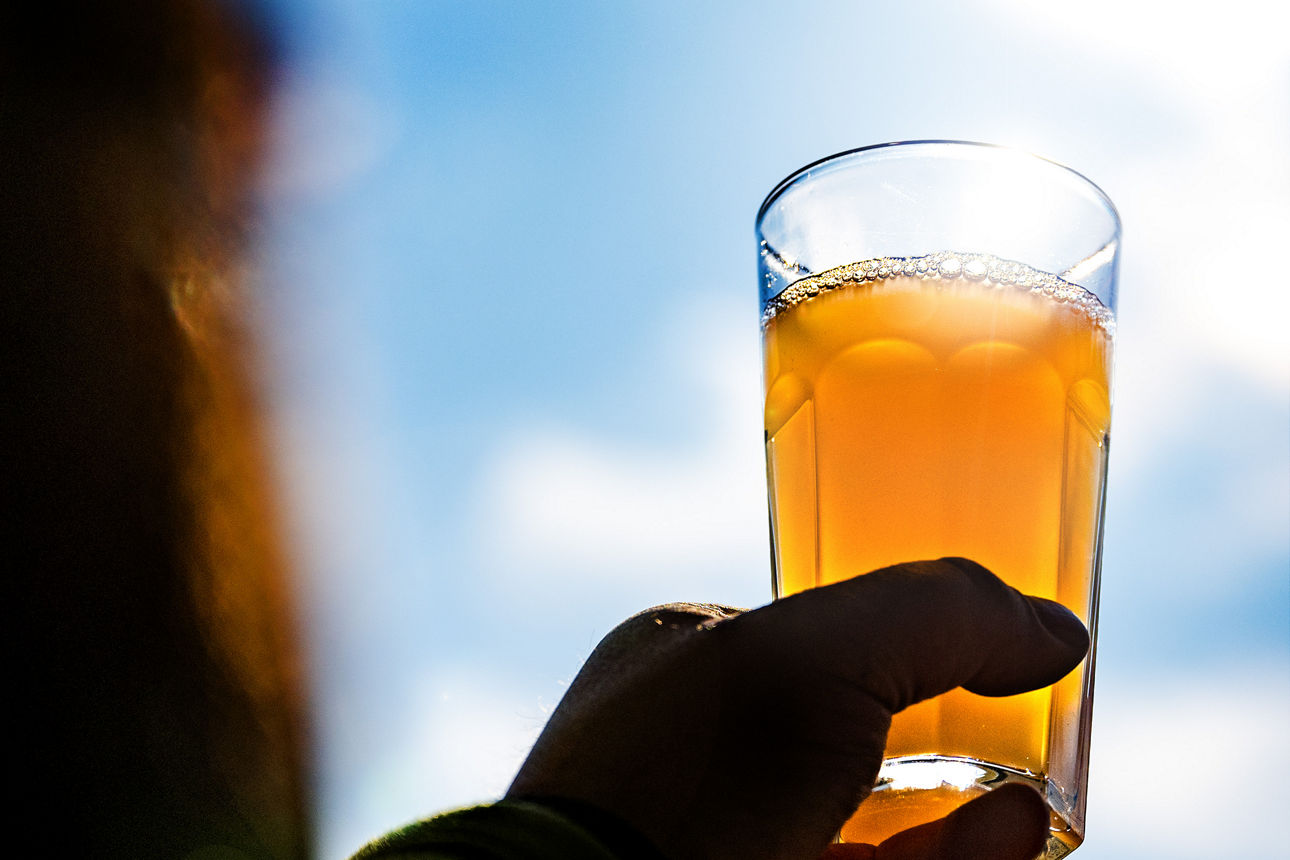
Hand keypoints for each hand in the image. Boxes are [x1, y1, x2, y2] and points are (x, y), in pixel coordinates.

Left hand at [508, 558, 1087, 859]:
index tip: (993, 653)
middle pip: (859, 739)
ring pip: (876, 823)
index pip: (813, 641)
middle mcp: (704, 754)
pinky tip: (1015, 835)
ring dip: (968, 818)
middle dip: (958, 739)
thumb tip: (1054, 628)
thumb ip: (935, 614)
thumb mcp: (811, 653)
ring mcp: (733, 836)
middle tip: (1037, 727)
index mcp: (686, 665)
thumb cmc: (687, 772)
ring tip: (1034, 800)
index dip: (909, 645)